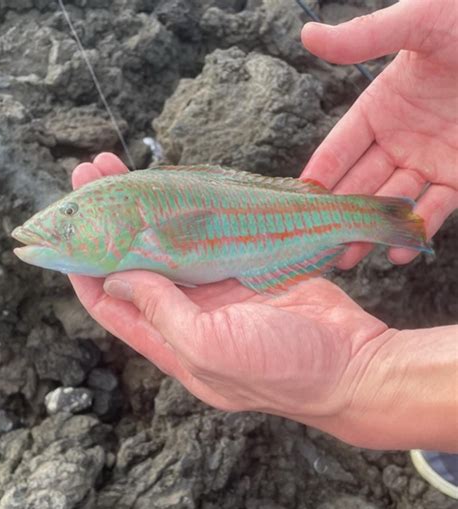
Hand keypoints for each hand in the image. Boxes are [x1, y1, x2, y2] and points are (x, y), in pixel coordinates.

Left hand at [69, 153, 390, 446]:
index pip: (110, 304)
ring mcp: (217, 290)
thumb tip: (115, 280)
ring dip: (144, 211)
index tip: (68, 228)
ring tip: (118, 169)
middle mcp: (187, 315)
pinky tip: (171, 186)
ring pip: (168, 245)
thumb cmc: (281, 368)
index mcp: (171, 342)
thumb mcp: (209, 349)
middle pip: (135, 266)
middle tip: (90, 178)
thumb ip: (160, 313)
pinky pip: (206, 237)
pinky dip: (187, 213)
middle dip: (110, 225)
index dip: (84, 268)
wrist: (351, 362)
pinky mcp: (246, 270)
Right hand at [301, 0, 457, 268]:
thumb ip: (365, 37)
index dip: (320, 174)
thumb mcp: (419, 22)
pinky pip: (436, 208)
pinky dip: (419, 229)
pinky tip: (399, 252)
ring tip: (349, 258)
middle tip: (316, 243)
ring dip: (371, 231)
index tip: (299, 202)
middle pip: (361, 183)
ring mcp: (429, 160)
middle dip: (339, 214)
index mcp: (380, 108)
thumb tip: (307, 34)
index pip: (340, 149)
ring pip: (392, 203)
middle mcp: (398, 140)